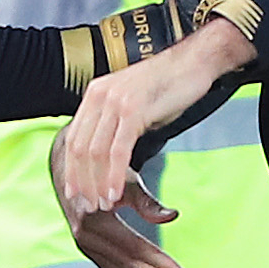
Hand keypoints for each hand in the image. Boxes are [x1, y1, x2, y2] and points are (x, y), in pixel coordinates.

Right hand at [52, 133, 188, 267]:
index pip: (133, 248)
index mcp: (94, 220)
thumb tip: (173, 216)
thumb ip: (147, 202)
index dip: (158, 262)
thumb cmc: (106, 172)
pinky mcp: (88, 251)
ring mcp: (85, 247)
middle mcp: (86, 238)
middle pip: (128, 267)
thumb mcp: (126, 181)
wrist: (74, 169)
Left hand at [55, 22, 253, 220]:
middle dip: (83, 182)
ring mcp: (115, 102)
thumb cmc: (169, 85)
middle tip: (90, 206)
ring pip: (96, 152)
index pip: (73, 138)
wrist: (195, 61)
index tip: (77, 193)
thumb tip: (109, 155)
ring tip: (104, 205)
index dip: (72, 169)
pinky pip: (118, 150)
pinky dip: (114, 175)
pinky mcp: (133, 110)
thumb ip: (116, 124)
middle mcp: (99, 96)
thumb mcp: (133, 103)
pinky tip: (116, 193)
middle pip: (80, 148)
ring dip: (97, 183)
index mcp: (95, 94)